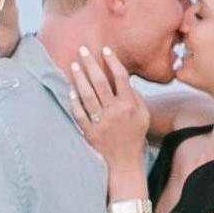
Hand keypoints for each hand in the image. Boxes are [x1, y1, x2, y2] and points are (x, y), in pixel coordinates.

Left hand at [67, 45, 149, 168]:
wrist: (124, 163)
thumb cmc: (135, 136)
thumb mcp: (143, 115)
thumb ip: (135, 96)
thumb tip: (124, 79)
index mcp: (129, 106)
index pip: (121, 78)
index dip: (112, 61)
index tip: (105, 49)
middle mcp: (115, 112)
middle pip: (100, 83)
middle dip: (91, 64)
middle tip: (83, 49)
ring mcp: (101, 123)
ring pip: (87, 96)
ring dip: (80, 79)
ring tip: (74, 65)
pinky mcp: (89, 133)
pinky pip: (79, 114)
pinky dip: (74, 102)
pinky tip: (70, 90)